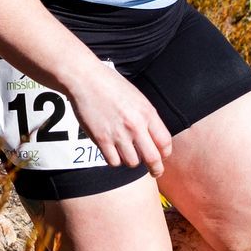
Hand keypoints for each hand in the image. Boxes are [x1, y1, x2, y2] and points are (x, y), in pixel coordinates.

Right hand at [64, 61, 173, 175]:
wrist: (85, 79)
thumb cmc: (111, 85)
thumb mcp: (137, 97)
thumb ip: (147, 117)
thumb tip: (154, 137)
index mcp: (147, 113)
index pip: (165, 143)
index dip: (165, 153)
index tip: (162, 156)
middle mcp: (135, 126)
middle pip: (152, 158)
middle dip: (156, 169)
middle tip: (155, 171)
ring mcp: (118, 134)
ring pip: (132, 162)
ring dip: (131, 160)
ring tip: (127, 152)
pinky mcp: (101, 140)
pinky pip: (113, 161)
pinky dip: (114, 159)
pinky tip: (113, 150)